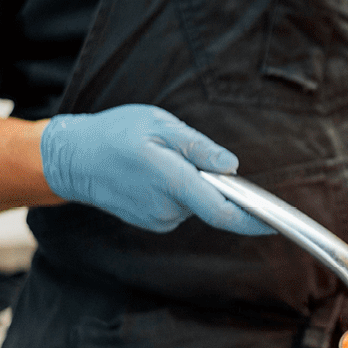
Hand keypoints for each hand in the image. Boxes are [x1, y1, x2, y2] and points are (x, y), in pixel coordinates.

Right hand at [40, 104, 274, 235]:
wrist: (71, 161)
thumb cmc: (114, 134)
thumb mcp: (159, 125)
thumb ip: (198, 147)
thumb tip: (232, 165)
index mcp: (173, 182)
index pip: (222, 212)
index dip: (253, 220)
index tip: (275, 223)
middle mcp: (167, 208)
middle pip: (212, 201)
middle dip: (213, 180)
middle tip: (184, 152)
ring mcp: (158, 219)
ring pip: (195, 202)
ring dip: (192, 183)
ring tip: (161, 159)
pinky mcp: (152, 222)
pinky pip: (180, 206)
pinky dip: (178, 190)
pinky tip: (154, 173)